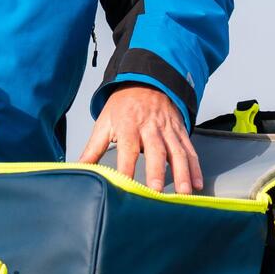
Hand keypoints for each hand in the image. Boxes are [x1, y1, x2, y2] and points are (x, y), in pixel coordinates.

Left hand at [80, 84, 202, 193]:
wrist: (147, 81)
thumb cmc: (122, 106)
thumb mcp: (103, 123)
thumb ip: (92, 149)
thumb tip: (78, 169)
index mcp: (129, 125)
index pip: (127, 148)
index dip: (126, 167)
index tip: (126, 184)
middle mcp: (150, 127)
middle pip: (155, 150)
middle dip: (157, 171)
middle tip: (156, 191)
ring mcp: (168, 130)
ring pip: (177, 152)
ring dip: (182, 173)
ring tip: (183, 192)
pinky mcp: (180, 132)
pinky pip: (190, 150)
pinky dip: (195, 168)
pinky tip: (197, 184)